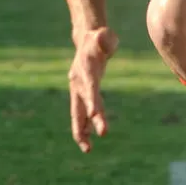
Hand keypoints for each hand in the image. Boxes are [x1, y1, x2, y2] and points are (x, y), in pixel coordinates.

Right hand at [68, 26, 118, 152]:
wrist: (86, 40)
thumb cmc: (99, 39)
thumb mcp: (104, 35)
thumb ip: (106, 38)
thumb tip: (106, 36)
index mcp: (85, 70)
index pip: (90, 87)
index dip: (91, 100)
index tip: (94, 114)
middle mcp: (79, 83)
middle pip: (82, 106)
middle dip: (86, 124)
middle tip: (96, 140)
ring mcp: (79, 90)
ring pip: (78, 114)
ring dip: (82, 131)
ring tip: (87, 149)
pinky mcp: (83, 94)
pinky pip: (83, 112)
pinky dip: (86, 125)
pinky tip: (89, 138)